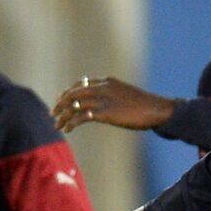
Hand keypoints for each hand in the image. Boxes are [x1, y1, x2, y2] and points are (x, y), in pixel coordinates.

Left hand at [52, 75, 175, 132]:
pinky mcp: (105, 112)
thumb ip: (113, 95)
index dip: (68, 92)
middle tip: (53, 113)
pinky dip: (71, 122)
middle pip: (73, 93)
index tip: (61, 100)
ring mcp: (103, 99)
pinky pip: (81, 116)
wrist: (156, 109)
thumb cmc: (146, 105)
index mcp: (107, 81)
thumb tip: (107, 104)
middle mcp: (102, 88)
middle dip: (61, 103)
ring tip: (57, 125)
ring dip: (63, 115)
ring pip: (74, 105)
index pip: (80, 84)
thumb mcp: (127, 95)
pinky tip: (68, 129)